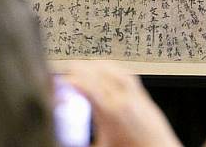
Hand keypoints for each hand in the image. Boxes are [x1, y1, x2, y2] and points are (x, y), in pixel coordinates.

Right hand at [64, 61, 181, 146]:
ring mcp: (137, 97)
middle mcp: (124, 100)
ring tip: (85, 66)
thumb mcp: (101, 146)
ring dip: (97, 66)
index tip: (60, 82)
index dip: (70, 80)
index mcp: (111, 112)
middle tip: (67, 72)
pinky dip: (114, 70)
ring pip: (115, 70)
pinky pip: (128, 76)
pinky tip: (108, 71)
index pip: (86, 85)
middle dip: (81, 70)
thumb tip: (65, 135)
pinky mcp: (145, 99)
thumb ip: (81, 138)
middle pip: (99, 73)